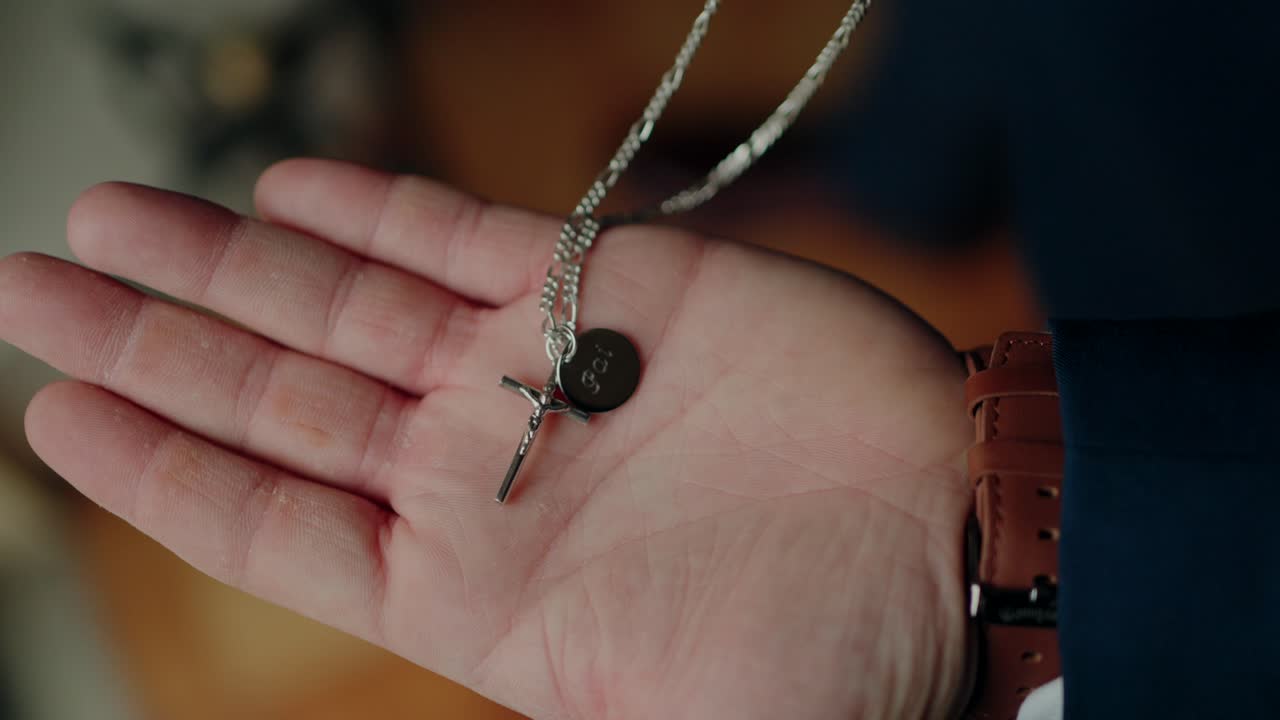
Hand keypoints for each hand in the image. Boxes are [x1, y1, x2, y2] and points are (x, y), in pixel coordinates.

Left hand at [0, 160, 971, 719]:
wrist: (950, 536)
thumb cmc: (826, 662)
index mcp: (467, 588)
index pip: (271, 521)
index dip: (158, 467)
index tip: (51, 413)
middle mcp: (481, 472)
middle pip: (280, 392)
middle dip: (153, 336)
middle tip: (32, 283)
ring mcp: (540, 372)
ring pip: (349, 300)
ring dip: (231, 258)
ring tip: (114, 218)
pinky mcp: (613, 288)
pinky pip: (467, 240)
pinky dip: (377, 208)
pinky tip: (286, 190)